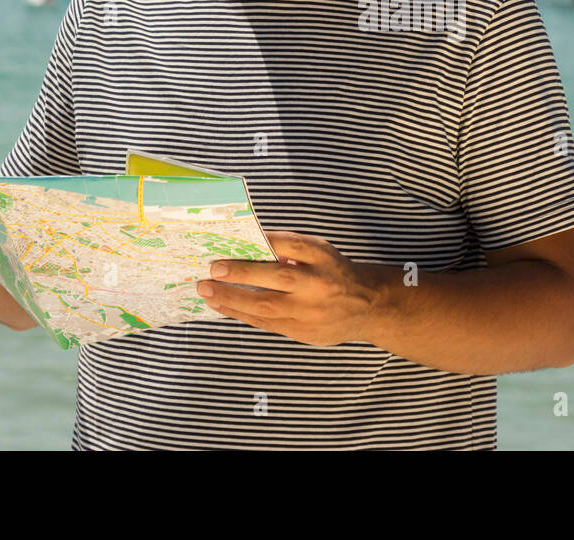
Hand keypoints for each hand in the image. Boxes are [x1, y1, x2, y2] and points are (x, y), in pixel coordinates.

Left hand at [196, 231, 383, 345]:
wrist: (367, 306)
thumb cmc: (334, 272)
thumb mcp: (320, 251)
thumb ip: (290, 247)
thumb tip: (248, 244)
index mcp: (323, 258)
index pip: (291, 245)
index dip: (262, 243)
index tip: (236, 242)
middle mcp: (318, 285)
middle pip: (276, 279)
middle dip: (240, 276)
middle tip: (211, 272)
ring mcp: (310, 312)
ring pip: (266, 307)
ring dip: (232, 299)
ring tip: (207, 292)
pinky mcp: (303, 332)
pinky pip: (267, 323)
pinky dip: (242, 314)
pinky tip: (223, 306)